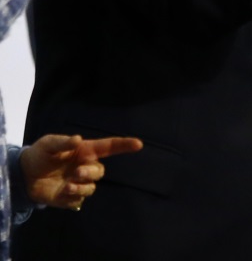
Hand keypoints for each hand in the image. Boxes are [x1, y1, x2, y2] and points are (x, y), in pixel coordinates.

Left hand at [20, 134, 142, 209]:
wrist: (24, 175)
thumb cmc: (40, 154)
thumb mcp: (48, 144)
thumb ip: (63, 142)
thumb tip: (78, 139)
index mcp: (85, 151)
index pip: (109, 147)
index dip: (124, 145)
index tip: (138, 144)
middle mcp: (85, 167)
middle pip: (99, 171)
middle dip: (90, 173)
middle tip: (77, 172)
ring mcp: (79, 183)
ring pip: (91, 187)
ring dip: (81, 187)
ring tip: (67, 186)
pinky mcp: (70, 198)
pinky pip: (78, 200)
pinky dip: (71, 198)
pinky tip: (61, 193)